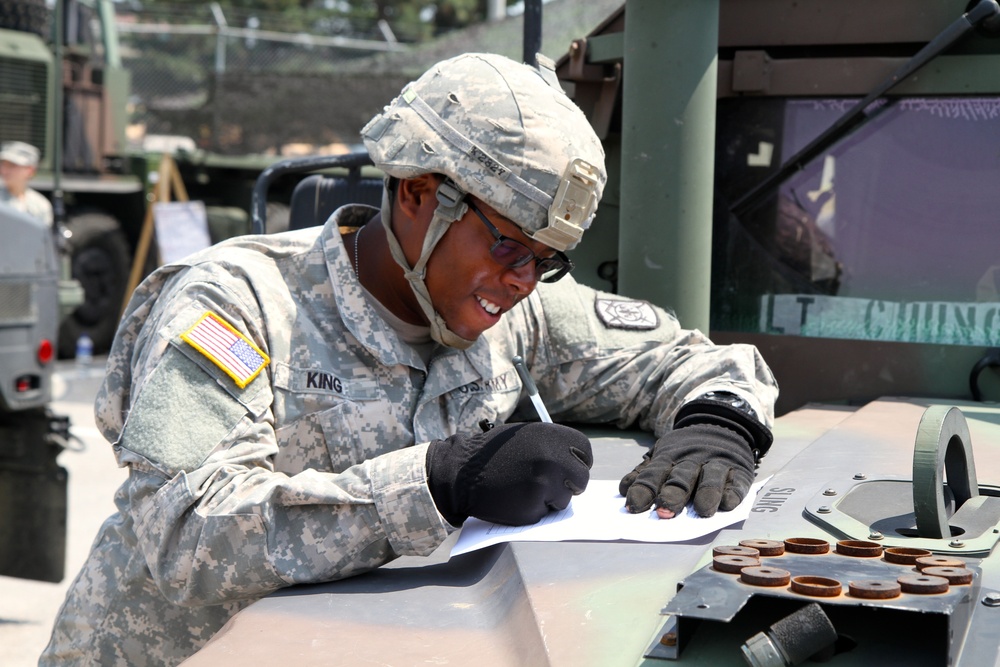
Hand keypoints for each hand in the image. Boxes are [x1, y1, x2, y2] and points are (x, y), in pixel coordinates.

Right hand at [426, 422, 592, 525]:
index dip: (577, 463)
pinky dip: (534, 511)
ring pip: (565, 499)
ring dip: (550, 500)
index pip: (585, 452)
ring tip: (524, 490)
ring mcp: (545, 481)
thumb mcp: (523, 437)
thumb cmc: (490, 456)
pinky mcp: (534, 503)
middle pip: (581, 478)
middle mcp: (553, 456)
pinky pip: (546, 513)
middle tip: (549, 487)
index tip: (567, 469)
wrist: (460, 472)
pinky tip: (515, 500)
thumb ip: (549, 446)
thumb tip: (573, 463)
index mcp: (551, 436)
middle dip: (569, 486)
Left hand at [619, 402, 770, 517]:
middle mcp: (691, 460)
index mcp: (669, 458)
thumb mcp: (662, 456)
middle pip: (680, 478)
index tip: (633, 506)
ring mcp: (716, 464)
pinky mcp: (738, 471)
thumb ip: (645, 473)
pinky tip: (728, 504)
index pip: (653, 474)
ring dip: (706, 493)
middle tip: (664, 511)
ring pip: (710, 478)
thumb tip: (624, 488)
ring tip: (702, 509)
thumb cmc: (684, 453)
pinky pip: (736, 482)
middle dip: (672, 495)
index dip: (643, 490)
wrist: (720, 426)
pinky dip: (732, 492)